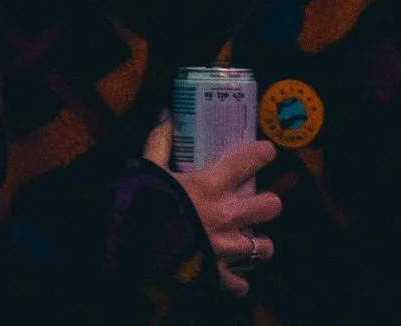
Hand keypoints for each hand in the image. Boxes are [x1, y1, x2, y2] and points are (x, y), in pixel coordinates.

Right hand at [144, 117, 281, 296]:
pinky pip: (241, 284)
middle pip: (272, 206)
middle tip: (255, 204)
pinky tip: (229, 272)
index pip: (250, 161)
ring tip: (247, 241)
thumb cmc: (139, 200)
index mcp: (211, 185)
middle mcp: (226, 215)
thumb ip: (160, 142)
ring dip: (257, 244)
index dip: (264, 154)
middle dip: (267, 204)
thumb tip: (166, 114)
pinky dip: (236, 281)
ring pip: (264, 248)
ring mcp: (225, 248)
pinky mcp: (218, 274)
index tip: (266, 152)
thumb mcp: (148, 167)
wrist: (128, 245)